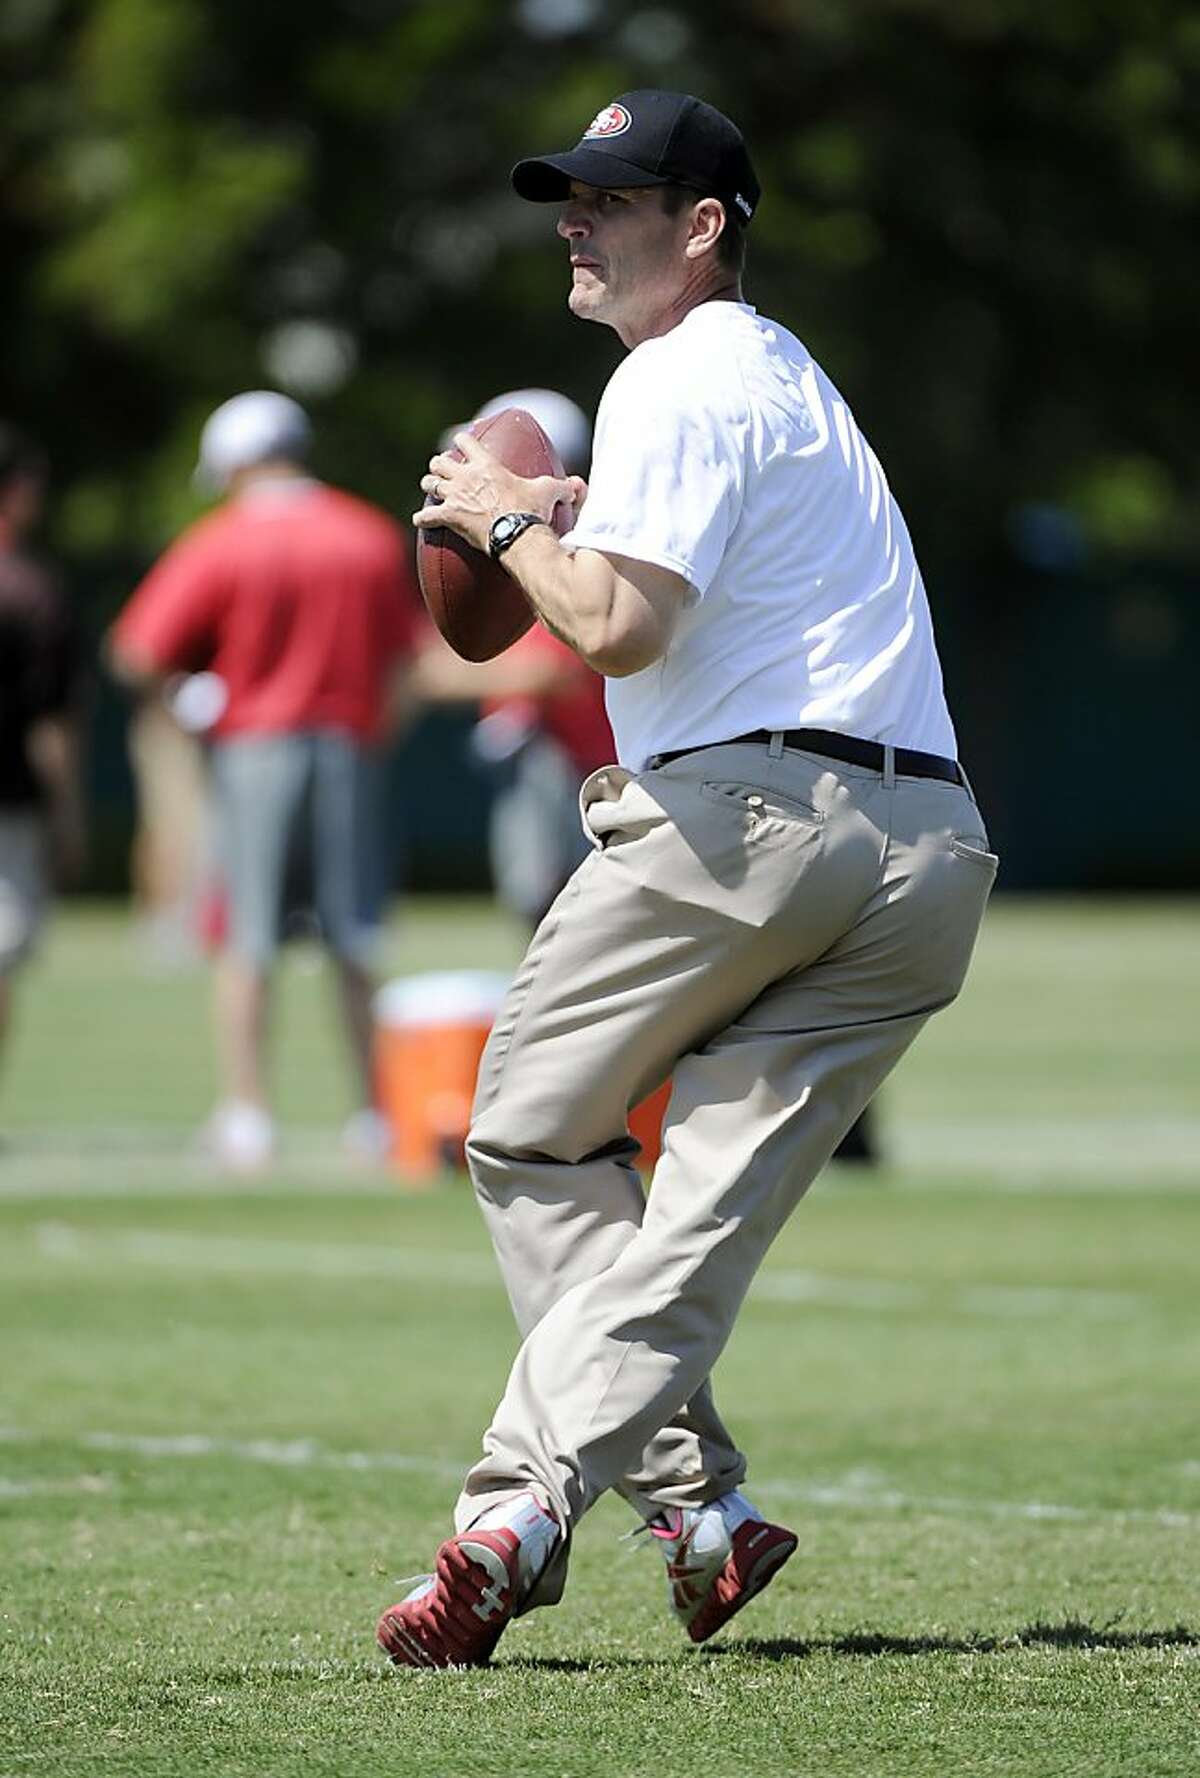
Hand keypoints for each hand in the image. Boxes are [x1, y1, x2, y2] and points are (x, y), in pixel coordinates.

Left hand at [412, 431, 575, 552]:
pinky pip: (426, 516)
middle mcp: (466, 476)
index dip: (462, 442)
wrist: (517, 534)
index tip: (461, 443)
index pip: (466, 441)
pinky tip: (420, 521)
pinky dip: (423, 519)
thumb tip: (581, 486)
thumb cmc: (532, 512)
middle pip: (440, 462)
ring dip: (430, 488)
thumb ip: (564, 486)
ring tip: (432, 493)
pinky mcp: (448, 517)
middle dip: (439, 467)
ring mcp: (454, 496)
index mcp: (487, 465)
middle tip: (443, 474)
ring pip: (429, 484)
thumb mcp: (551, 493)